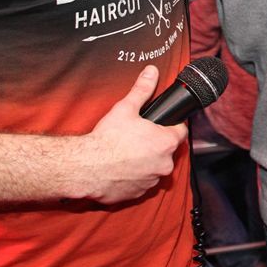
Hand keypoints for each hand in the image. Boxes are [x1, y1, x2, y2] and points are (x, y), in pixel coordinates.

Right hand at [80, 65, 187, 203]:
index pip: (181, 131)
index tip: (161, 122)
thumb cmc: (107, 139)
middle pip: (167, 150)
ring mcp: (151, 182)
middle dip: (155, 143)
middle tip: (137, 136)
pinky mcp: (137, 194)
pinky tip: (120, 168)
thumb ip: (142, 89)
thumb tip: (152, 71)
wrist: (86, 167)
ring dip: (145, 161)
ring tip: (126, 152)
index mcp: (166, 143)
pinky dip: (133, 176)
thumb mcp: (126, 108)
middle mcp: (164, 165)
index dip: (172, 125)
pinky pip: (140, 183)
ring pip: (154, 168)